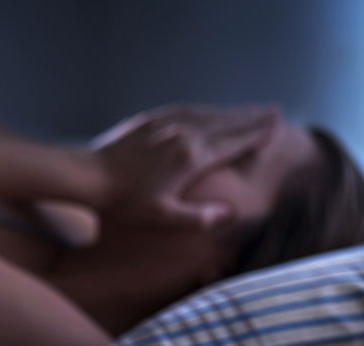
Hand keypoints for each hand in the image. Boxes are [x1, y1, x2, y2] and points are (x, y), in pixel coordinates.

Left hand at [89, 104, 278, 228]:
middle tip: (274, 111)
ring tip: (251, 109)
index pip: (233, 144)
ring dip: (232, 111)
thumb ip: (198, 218)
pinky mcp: (150, 119)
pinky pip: (186, 110)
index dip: (255, 136)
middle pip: (227, 123)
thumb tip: (230, 215)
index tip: (275, 127)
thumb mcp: (162, 219)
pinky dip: (205, 109)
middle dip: (251, 117)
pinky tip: (210, 110)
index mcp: (191, 158)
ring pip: (209, 113)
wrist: (88, 176)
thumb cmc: (125, 203)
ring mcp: (167, 123)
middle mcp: (184, 134)